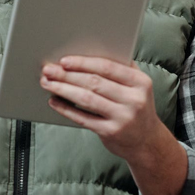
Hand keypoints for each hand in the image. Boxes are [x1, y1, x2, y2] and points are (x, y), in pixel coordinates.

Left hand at [40, 56, 165, 160]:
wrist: (147, 141)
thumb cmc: (135, 106)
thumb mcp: (136, 86)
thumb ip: (118, 69)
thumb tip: (83, 54)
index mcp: (140, 82)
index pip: (107, 67)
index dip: (83, 63)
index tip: (64, 60)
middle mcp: (134, 100)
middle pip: (93, 82)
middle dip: (67, 75)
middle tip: (48, 70)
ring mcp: (123, 118)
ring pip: (86, 99)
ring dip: (62, 89)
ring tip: (47, 83)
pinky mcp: (111, 132)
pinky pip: (83, 118)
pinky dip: (66, 109)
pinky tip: (54, 101)